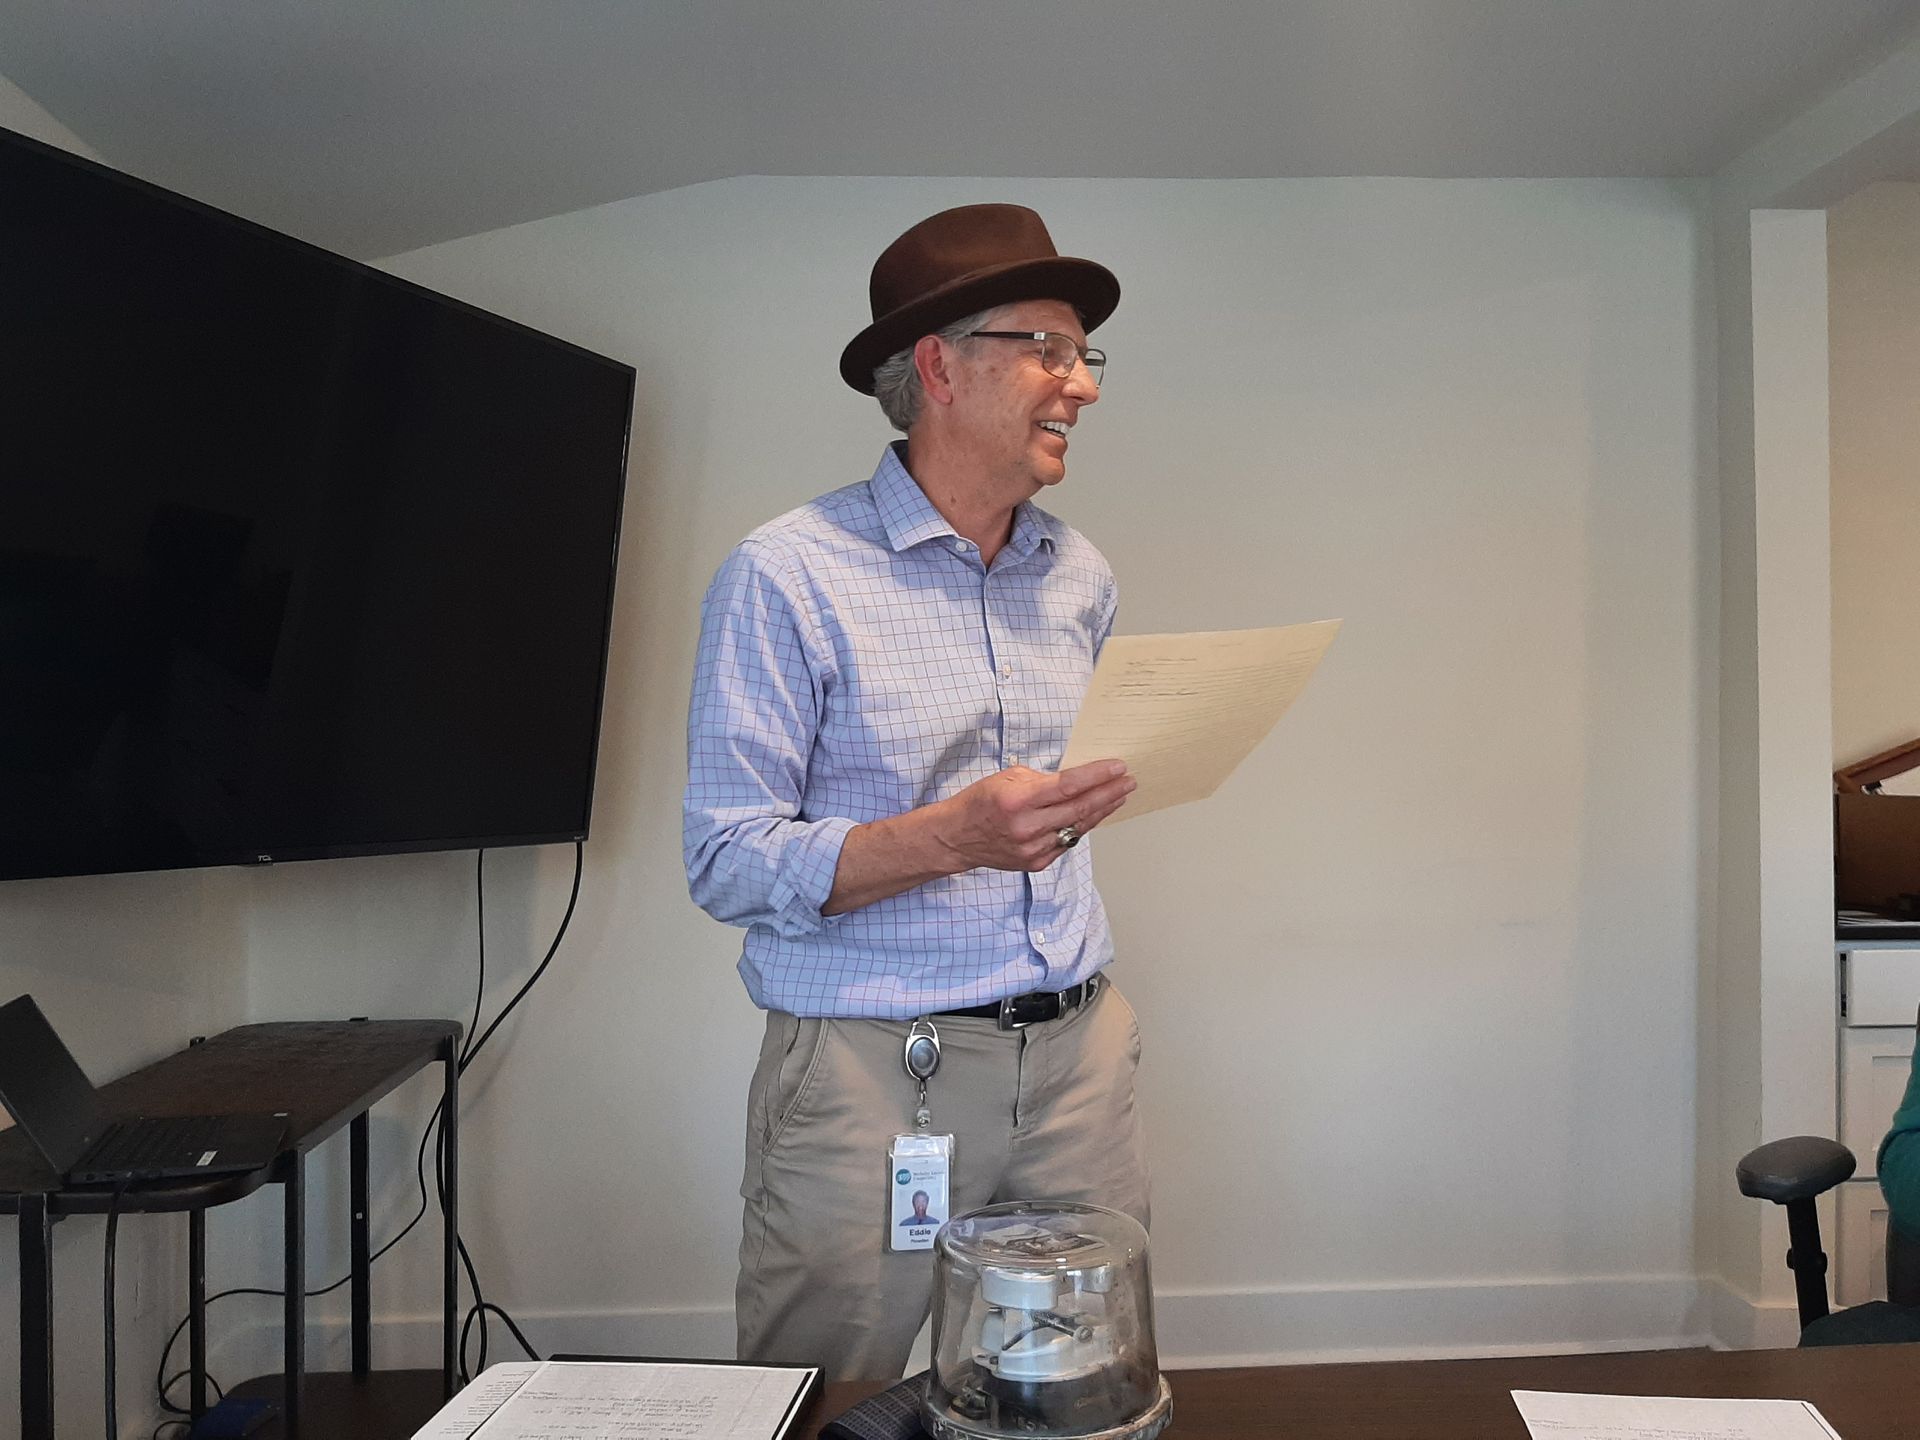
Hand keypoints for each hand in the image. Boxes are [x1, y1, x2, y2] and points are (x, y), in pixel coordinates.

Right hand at [934, 760, 1134, 872]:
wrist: (957, 837)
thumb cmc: (980, 803)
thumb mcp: (1007, 778)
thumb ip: (1042, 779)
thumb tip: (1073, 780)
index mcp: (1019, 800)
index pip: (1069, 786)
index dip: (1098, 776)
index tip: (1118, 768)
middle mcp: (1028, 827)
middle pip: (1080, 808)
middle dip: (1109, 793)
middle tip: (1128, 782)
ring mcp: (1034, 848)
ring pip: (1078, 827)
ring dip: (1103, 810)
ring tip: (1119, 796)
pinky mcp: (1037, 863)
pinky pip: (1068, 842)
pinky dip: (1083, 826)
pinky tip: (1095, 814)